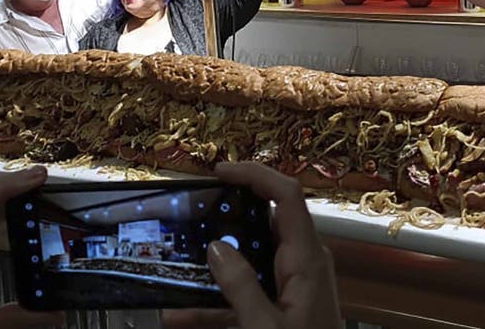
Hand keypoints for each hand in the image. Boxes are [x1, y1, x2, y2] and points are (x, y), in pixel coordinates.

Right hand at [163, 162, 339, 328]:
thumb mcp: (263, 328)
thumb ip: (239, 285)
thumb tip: (216, 245)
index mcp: (308, 259)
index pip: (287, 196)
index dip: (255, 174)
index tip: (218, 171)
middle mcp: (305, 264)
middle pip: (264, 223)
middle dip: (224, 220)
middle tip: (188, 218)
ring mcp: (296, 285)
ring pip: (250, 261)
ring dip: (213, 268)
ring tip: (175, 267)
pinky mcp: (285, 307)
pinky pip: (249, 293)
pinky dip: (217, 303)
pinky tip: (180, 316)